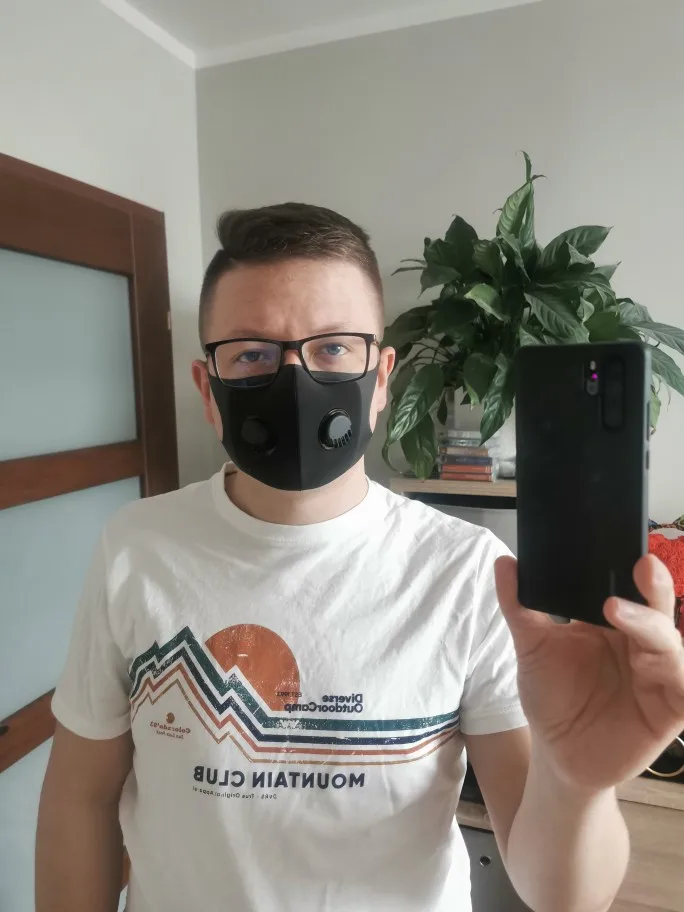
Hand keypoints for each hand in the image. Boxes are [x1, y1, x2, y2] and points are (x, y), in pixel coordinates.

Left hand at [495, 554, 683, 790]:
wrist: (556, 753)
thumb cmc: (551, 697)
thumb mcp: (530, 648)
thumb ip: (519, 606)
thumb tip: (504, 562)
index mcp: (614, 621)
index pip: (628, 586)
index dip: (628, 566)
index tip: (620, 545)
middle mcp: (640, 642)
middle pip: (656, 607)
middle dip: (652, 585)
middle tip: (640, 565)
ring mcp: (658, 674)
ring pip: (669, 642)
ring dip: (650, 624)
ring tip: (616, 610)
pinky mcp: (669, 708)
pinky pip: (683, 686)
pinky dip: (675, 670)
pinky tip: (655, 661)